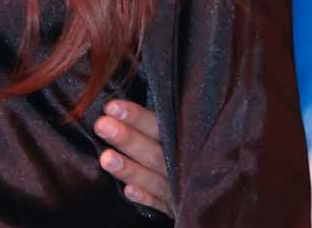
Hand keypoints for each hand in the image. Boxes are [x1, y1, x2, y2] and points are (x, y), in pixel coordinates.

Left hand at [95, 100, 172, 215]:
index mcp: (182, 138)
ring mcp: (178, 187)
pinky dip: (145, 198)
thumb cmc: (182, 148)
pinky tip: (128, 191)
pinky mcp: (176, 207)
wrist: (209, 182)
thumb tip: (117, 104)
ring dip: (131, 170)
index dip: (136, 116)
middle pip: (154, 152)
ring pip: (154, 179)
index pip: (158, 125)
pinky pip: (159, 204)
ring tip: (106, 158)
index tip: (111, 107)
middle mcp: (181, 163)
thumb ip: (154, 120)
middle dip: (128, 139)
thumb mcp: (177, 130)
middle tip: (102, 125)